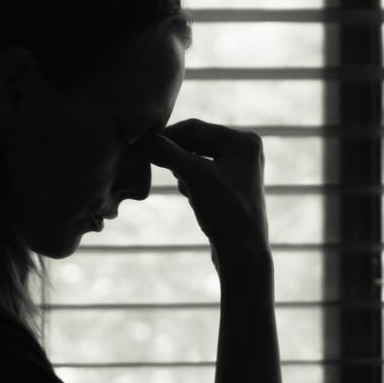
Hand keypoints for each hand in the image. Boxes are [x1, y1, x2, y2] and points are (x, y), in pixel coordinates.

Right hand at [134, 119, 270, 270]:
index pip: (196, 128)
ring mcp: (235, 168)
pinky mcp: (226, 185)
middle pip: (195, 141)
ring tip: (186, 189)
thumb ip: (168, 154)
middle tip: (149, 161)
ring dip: (181, 171)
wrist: (242, 255)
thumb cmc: (227, 213)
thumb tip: (139, 138)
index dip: (166, 135)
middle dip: (175, 155)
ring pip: (193, 158)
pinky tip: (193, 198)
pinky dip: (188, 182)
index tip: (139, 144)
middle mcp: (243, 150)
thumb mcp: (196, 178)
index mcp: (244, 141)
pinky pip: (198, 173)